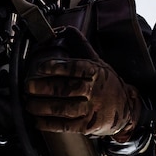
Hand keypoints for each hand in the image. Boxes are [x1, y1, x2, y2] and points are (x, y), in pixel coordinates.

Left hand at [22, 27, 139, 139]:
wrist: (127, 108)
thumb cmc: (107, 82)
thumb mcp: (98, 62)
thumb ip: (80, 46)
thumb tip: (64, 29)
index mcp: (96, 72)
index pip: (76, 68)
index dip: (58, 67)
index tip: (41, 67)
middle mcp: (94, 91)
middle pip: (68, 89)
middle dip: (45, 88)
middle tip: (28, 87)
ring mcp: (91, 110)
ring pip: (64, 108)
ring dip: (43, 107)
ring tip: (29, 103)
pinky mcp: (87, 126)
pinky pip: (66, 125)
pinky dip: (49, 124)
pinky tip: (37, 120)